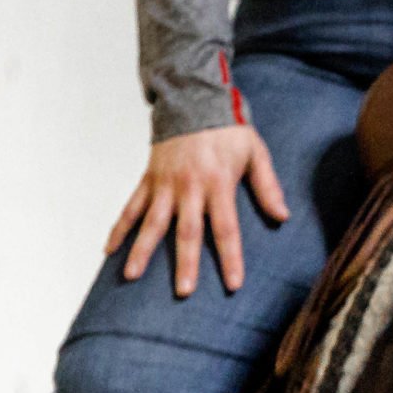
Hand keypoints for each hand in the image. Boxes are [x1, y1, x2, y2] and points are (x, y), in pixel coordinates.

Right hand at [105, 124, 287, 296]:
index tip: (233, 283)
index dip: (230, 257)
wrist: (192, 100)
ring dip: (142, 250)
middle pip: (186, 232)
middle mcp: (188, 187)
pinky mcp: (148, 180)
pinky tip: (109, 250)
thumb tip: (283, 216)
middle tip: (182, 292)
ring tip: (132, 276)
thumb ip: (267, 186)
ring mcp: (164, 184)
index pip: (226, 228)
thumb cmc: (228, 129)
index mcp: (218, 183)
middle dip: (185, 263)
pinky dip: (120, 228)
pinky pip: (131, 207)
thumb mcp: (256, 152)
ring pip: (151, 223)